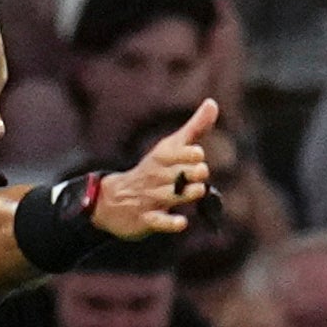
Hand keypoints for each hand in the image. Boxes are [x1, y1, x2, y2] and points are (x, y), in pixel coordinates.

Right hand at [94, 97, 217, 235]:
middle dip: (189, 172)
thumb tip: (213, 103)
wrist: (113, 200)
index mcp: (161, 158)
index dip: (187, 154)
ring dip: (185, 193)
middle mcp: (156, 177)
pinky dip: (169, 223)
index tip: (198, 153)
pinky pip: (158, 221)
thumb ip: (194, 128)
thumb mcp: (170, 147)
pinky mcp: (147, 219)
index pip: (174, 153)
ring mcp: (150, 198)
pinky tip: (182, 222)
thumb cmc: (153, 171)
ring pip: (169, 196)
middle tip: (202, 171)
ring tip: (198, 191)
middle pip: (175, 174)